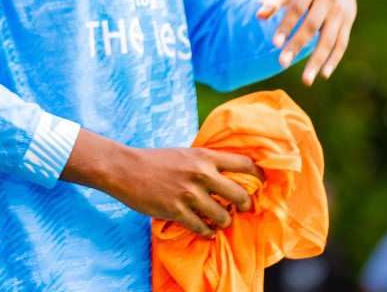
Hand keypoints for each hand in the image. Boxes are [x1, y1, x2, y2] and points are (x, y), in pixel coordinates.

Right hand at [62, 130, 263, 238]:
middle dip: (246, 206)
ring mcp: (189, 194)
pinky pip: (203, 229)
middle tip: (242, 209)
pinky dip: (207, 232)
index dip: (259, 177)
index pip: (245, 164)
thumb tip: (231, 174)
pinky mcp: (177, 211)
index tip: (260, 185)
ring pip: (224, 217)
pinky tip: (206, 230)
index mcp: (204, 156)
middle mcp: (200, 174)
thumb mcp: (186, 153)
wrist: (125, 169)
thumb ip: (207, 162)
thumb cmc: (156, 160)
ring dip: (225, 222)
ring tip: (220, 221)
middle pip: (241, 195)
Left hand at [256, 0, 356, 83]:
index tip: (274, 44)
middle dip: (297, 45)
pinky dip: (333, 59)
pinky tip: (324, 74)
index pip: (297, 9)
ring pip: (329, 39)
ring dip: (318, 60)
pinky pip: (342, 43)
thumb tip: (259, 15)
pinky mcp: (349, 20)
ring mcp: (341, 10)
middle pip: (311, 25)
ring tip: (306, 80)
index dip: (286, 26)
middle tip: (281, 64)